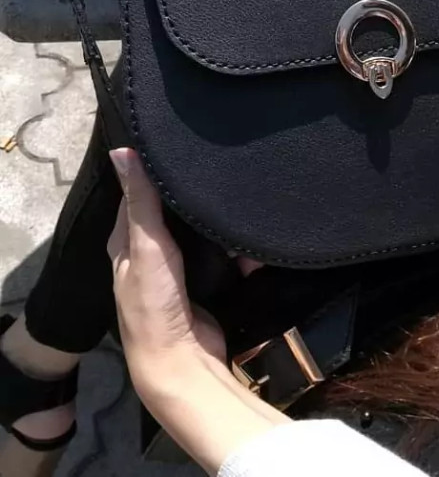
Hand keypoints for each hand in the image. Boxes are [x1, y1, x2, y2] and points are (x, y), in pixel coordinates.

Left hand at [107, 148, 224, 392]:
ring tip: (241, 192)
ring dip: (218, 221)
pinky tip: (250, 231)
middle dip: (195, 195)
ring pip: (200, 232)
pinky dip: (235, 246)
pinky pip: (222, 255)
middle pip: (173, 212)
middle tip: (221, 166)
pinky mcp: (205, 283)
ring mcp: (179, 270)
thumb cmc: (156, 302)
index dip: (155, 169)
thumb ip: (141, 201)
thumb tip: (121, 151)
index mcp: (126, 242)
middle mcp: (150, 253)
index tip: (179, 143)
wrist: (184, 362)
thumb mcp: (147, 246)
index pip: (139, 193)